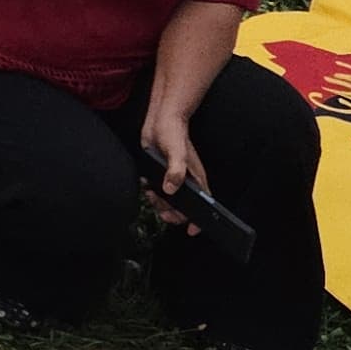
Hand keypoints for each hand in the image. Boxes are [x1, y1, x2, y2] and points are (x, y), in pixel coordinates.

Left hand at [141, 111, 210, 228]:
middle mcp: (187, 181)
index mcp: (196, 179)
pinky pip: (159, 191)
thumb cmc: (173, 132)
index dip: (199, 220)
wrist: (160, 119)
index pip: (204, 205)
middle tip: (161, 211)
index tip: (192, 230)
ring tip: (151, 193)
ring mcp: (174, 179)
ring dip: (159, 203)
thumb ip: (175, 171)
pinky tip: (146, 185)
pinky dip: (152, 193)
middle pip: (183, 208)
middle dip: (172, 213)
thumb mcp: (176, 151)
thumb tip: (170, 190)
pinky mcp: (162, 175)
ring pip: (169, 202)